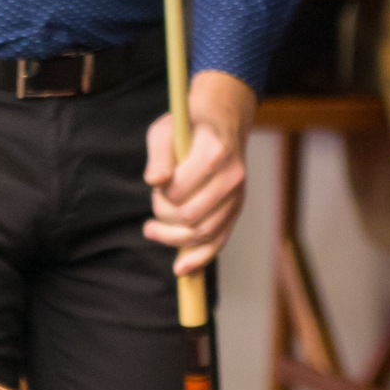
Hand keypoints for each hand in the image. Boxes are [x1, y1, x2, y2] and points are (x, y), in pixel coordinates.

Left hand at [144, 69, 254, 277]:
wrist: (223, 121)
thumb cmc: (188, 126)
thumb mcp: (165, 130)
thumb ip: (158, 155)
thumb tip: (155, 182)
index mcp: (214, 152)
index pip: (180, 190)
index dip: (161, 196)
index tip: (156, 186)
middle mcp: (232, 176)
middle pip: (191, 216)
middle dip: (164, 218)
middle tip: (152, 210)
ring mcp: (238, 195)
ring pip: (204, 233)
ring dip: (173, 238)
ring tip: (151, 230)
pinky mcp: (237, 208)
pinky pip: (219, 241)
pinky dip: (199, 258)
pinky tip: (181, 268)